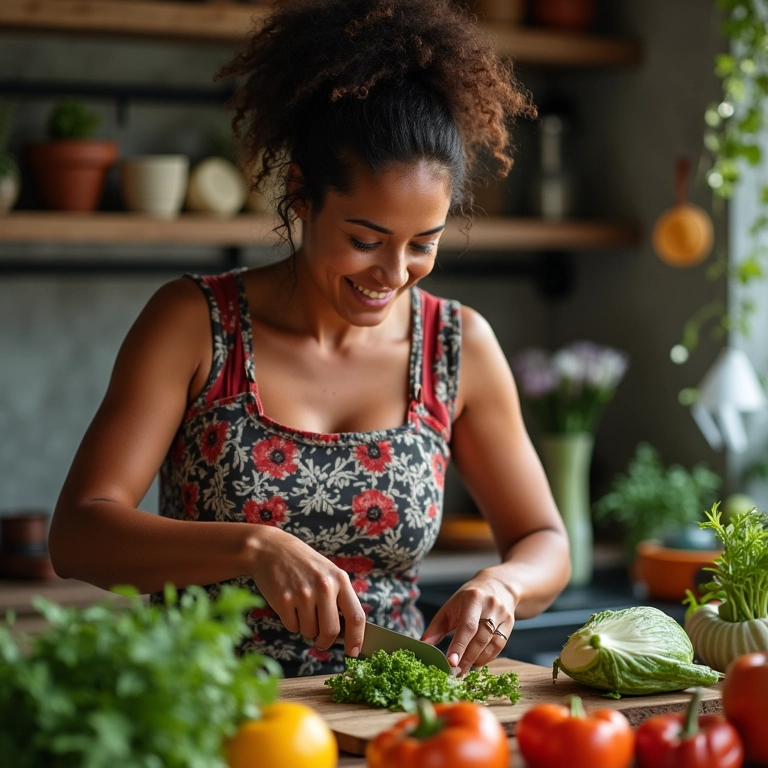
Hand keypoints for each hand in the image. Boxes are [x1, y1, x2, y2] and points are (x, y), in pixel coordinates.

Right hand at [248, 526, 365, 656]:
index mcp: (340, 579)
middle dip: (325, 642)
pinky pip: (292, 627)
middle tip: (320, 640)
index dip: (357, 639)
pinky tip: (289, 604)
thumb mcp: (328, 573)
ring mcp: (303, 593)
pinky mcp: (283, 600)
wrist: (271, 550)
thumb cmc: (304, 565)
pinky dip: (291, 622)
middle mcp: (324, 586)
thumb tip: (347, 634)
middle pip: (331, 631)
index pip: (356, 616)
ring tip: (301, 608)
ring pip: (310, 632)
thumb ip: (340, 598)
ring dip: (306, 628)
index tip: (354, 653)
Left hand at [420, 573, 515, 675]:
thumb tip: (423, 645)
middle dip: (466, 659)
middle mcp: (490, 605)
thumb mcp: (451, 606)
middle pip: (479, 638)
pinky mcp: (510, 623)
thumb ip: (436, 626)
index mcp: (473, 598)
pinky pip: (499, 646)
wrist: (498, 585)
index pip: (467, 626)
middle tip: (454, 673)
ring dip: (476, 660)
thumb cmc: (469, 598)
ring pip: (491, 644)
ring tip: (463, 669)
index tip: (450, 662)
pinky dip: (487, 657)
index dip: (459, 646)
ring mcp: (502, 615)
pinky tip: (476, 662)